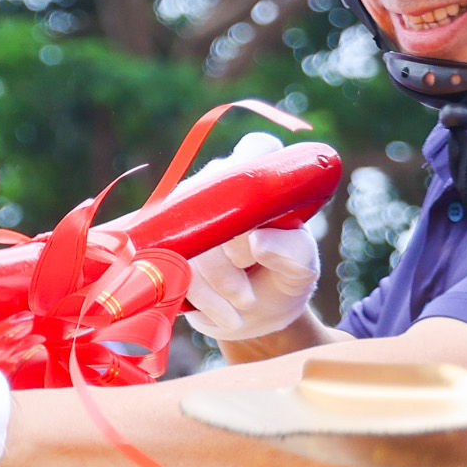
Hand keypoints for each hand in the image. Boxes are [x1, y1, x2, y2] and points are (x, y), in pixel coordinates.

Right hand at [173, 133, 321, 344]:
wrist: (249, 318)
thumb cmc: (282, 282)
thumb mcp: (302, 272)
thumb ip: (294, 252)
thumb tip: (257, 238)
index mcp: (261, 179)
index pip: (257, 148)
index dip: (255, 169)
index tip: (255, 215)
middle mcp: (220, 183)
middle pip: (213, 202)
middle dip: (230, 256)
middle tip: (252, 290)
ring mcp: (187, 209)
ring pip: (189, 238)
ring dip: (216, 285)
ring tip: (242, 307)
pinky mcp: (164, 237)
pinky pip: (168, 260)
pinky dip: (197, 294)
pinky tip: (220, 312)